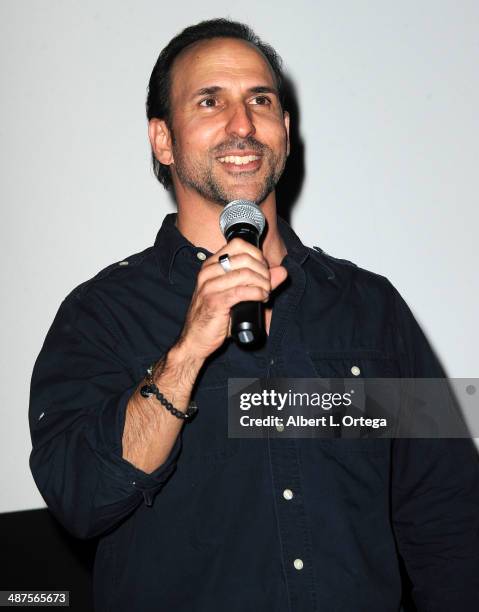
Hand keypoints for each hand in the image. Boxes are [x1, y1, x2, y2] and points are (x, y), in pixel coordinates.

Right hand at [177, 237, 287, 360]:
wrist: (195, 339)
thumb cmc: (216, 316)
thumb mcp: (237, 294)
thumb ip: (259, 281)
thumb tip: (282, 271)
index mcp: (211, 265)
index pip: (238, 244)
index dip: (257, 255)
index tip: (264, 270)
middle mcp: (208, 272)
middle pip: (245, 258)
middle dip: (263, 271)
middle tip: (268, 285)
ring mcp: (209, 286)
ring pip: (245, 274)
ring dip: (263, 284)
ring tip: (265, 293)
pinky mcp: (215, 301)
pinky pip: (242, 291)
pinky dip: (258, 293)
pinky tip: (262, 298)